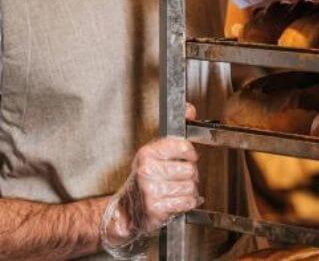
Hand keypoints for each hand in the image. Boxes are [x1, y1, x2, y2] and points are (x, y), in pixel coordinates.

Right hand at [100, 105, 201, 256]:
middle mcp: (147, 170)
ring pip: (191, 187)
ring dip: (189, 191)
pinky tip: (176, 200)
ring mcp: (150, 190)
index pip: (182, 146)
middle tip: (179, 178)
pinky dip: (187, 203)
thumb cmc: (145, 179)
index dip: (190, 153)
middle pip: (190, 169)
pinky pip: (187, 202)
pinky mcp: (156, 208)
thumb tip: (190, 109)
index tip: (188, 157)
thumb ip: (176, 133)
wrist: (127, 209)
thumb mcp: (155, 153)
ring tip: (176, 190)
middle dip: (190, 175)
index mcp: (147, 153)